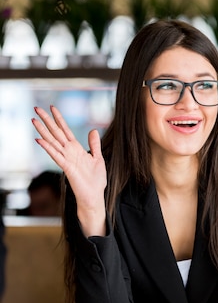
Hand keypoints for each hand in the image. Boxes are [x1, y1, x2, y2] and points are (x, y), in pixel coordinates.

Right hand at [32, 106, 106, 234]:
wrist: (94, 195)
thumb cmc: (96, 179)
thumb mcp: (98, 158)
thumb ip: (95, 145)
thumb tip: (93, 130)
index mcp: (77, 149)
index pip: (66, 130)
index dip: (60, 119)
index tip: (53, 107)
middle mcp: (69, 152)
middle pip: (56, 133)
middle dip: (47, 121)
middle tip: (36, 108)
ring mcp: (66, 159)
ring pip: (52, 142)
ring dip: (43, 131)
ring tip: (34, 120)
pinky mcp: (67, 168)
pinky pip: (56, 156)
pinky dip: (48, 148)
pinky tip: (40, 140)